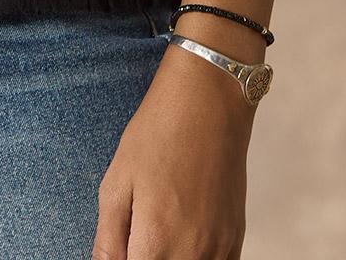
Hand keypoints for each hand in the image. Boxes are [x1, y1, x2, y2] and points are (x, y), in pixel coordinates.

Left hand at [92, 50, 253, 258]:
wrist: (208, 101)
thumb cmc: (159, 132)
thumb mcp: (116, 182)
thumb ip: (108, 239)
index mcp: (157, 242)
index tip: (121, 246)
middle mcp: (194, 254)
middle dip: (143, 256)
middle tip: (134, 235)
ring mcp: (220, 249)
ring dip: (170, 257)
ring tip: (157, 231)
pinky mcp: (236, 239)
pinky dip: (196, 258)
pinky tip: (180, 237)